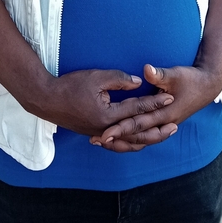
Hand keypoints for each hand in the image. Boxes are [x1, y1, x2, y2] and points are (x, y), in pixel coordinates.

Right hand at [36, 69, 173, 139]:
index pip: (137, 108)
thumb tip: (139, 83)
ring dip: (147, 140)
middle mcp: (106, 130)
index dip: (154, 102)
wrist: (47, 100)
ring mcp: (100, 135)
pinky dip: (130, 145)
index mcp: (107, 116)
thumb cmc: (71, 86)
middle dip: (157, 128)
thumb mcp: (96, 77)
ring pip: (128, 143)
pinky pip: (117, 145)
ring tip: (161, 136)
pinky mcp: (95, 134)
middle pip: (137, 133)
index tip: (170, 97)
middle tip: (174, 124)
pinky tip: (138, 142)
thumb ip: (120, 79)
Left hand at [90, 63, 221, 152]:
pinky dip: (130, 137)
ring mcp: (163, 125)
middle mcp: (164, 123)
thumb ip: (159, 74)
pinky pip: (144, 135)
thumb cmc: (190, 79)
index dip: (120, 128)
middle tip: (96, 140)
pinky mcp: (162, 122)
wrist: (207, 87)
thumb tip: (146, 69)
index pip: (138, 124)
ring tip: (102, 141)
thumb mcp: (175, 74)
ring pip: (140, 139)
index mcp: (166, 114)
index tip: (104, 132)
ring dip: (122, 141)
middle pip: (137, 136)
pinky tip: (118, 136)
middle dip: (117, 139)